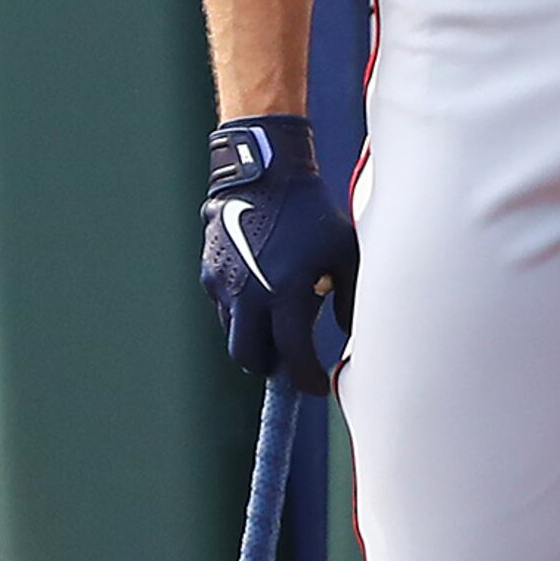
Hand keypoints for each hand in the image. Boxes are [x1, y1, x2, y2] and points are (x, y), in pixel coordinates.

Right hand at [201, 116, 358, 391]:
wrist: (264, 174)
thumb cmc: (311, 213)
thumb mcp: (343, 253)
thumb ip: (350, 299)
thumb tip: (350, 334)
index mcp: (286, 293)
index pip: (294, 355)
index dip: (307, 378)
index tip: (317, 386)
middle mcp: (250, 295)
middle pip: (250, 358)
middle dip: (270, 366)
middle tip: (291, 359)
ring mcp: (224, 285)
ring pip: (234, 334)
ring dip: (255, 338)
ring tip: (279, 318)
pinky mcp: (209, 272)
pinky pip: (224, 308)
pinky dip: (242, 312)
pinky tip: (262, 290)